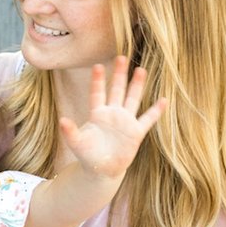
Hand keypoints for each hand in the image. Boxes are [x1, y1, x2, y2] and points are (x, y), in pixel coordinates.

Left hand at [57, 56, 163, 181]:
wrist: (102, 169)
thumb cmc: (88, 155)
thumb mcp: (77, 143)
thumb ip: (70, 132)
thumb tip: (61, 120)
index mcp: (98, 114)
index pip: (97, 94)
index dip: (98, 81)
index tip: (97, 66)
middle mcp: (113, 114)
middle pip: (117, 90)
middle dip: (119, 75)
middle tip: (122, 57)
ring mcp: (126, 121)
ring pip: (132, 99)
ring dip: (137, 85)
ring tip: (141, 70)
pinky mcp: (136, 132)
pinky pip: (148, 119)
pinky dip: (156, 111)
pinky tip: (163, 100)